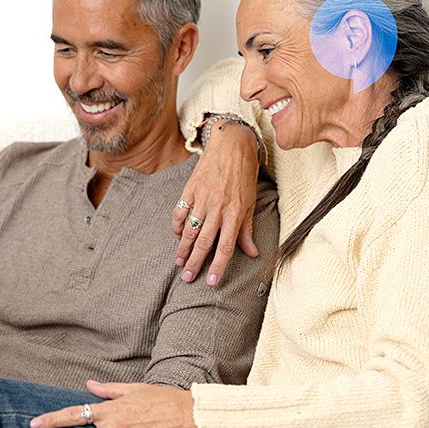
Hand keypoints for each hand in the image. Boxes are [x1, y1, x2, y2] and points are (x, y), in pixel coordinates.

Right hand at [173, 116, 260, 286]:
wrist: (231, 146)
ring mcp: (201, 198)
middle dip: (195, 262)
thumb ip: (247, 229)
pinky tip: (177, 235)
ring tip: (179, 262)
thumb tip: (251, 253)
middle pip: (204, 242)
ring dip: (183, 248)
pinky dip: (177, 225)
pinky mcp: (190, 189)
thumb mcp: (250, 202)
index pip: (225, 246)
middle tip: (187, 278)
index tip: (212, 282)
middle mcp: (217, 208)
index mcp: (235, 213)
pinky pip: (180, 212)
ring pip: (190, 229)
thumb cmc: (244, 175)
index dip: (218, 266)